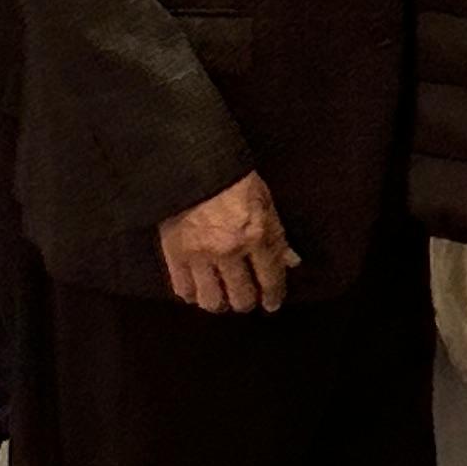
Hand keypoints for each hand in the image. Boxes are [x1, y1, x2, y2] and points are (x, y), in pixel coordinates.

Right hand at [158, 172, 293, 313]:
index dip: (273, 297)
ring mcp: (200, 255)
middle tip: (245, 299)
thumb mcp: (265, 200)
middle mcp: (230, 251)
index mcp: (256, 236)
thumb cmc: (233, 176)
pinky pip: (183, 289)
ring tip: (220, 300)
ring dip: (219, 304)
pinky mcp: (174, 254)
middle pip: (241, 297)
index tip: (271, 304)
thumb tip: (291, 262)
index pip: (270, 279)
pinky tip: (196, 292)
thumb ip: (277, 235)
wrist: (189, 161)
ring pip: (212, 300)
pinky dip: (191, 295)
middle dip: (246, 302)